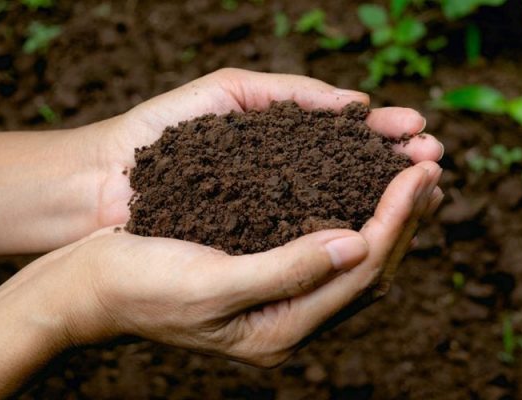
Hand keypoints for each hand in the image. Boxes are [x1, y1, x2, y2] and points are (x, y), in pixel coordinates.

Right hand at [62, 156, 437, 365]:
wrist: (89, 287)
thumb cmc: (139, 282)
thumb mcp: (212, 279)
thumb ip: (287, 269)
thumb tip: (358, 245)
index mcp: (281, 331)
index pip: (362, 272)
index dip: (397, 219)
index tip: (419, 172)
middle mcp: (290, 324)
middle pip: (371, 270)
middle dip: (406, 218)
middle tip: (432, 167)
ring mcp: (282, 306)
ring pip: (357, 262)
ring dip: (390, 220)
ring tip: (416, 179)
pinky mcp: (271, 283)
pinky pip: (332, 253)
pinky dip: (357, 220)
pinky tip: (367, 196)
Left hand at [87, 68, 443, 227]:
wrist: (98, 183)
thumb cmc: (159, 136)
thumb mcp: (231, 96)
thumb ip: (293, 95)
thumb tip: (361, 107)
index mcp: (287, 159)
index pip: (352, 156)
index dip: (389, 147)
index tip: (423, 137)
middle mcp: (288, 203)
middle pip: (359, 194)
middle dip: (401, 178)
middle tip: (435, 162)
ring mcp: (272, 236)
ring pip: (345, 227)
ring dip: (390, 211)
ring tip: (424, 190)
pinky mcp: (256, 267)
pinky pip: (309, 256)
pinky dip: (348, 242)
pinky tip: (377, 231)